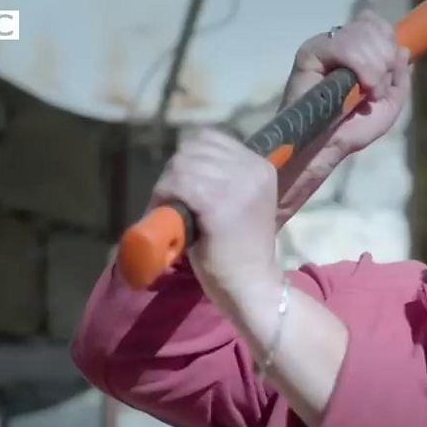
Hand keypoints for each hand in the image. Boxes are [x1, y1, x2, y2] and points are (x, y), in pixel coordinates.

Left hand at [150, 128, 280, 309]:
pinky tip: (171, 219)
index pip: (210, 139)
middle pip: (192, 149)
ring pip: (182, 165)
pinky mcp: (218, 201)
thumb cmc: (240, 251)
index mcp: (260, 166)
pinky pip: (179, 184)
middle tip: (172, 205)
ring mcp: (237, 183)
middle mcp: (252, 168)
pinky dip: (165, 199)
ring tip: (171, 214)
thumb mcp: (239, 203)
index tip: (185, 188)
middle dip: (175, 174)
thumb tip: (184, 161)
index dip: (190, 160)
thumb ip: (223, 178)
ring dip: (167, 188)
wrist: (252, 287)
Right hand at [282, 10, 411, 157]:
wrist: (329, 147)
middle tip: (377, 89)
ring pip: (359, 34)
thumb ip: (400, 78)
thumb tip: (404, 50)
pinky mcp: (311, 53)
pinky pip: (342, 45)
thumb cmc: (354, 130)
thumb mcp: (389, 105)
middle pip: (371, 26)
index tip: (389, 69)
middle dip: (384, 58)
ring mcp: (323, 46)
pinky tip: (363, 87)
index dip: (388, 41)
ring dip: (374, 67)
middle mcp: (338, 43)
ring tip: (369, 93)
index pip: (376, 24)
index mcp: (356, 50)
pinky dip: (361, 66)